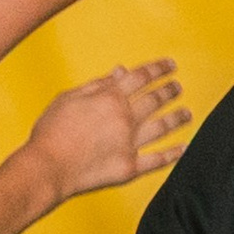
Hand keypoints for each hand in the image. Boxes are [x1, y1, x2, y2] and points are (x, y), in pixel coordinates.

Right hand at [30, 61, 191, 199]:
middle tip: (177, 86)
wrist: (47, 167)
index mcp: (109, 98)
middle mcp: (124, 118)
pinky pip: (157, 159)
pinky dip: (173, 154)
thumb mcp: (68, 98)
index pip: (141, 77)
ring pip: (162, 126)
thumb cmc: (51, 133)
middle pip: (155, 99)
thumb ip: (97, 85)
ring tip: (186, 112)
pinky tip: (184, 147)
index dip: (158, 69)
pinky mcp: (129, 167)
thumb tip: (119, 72)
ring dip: (177, 118)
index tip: (169, 65)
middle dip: (169, 90)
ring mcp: (129, 143)